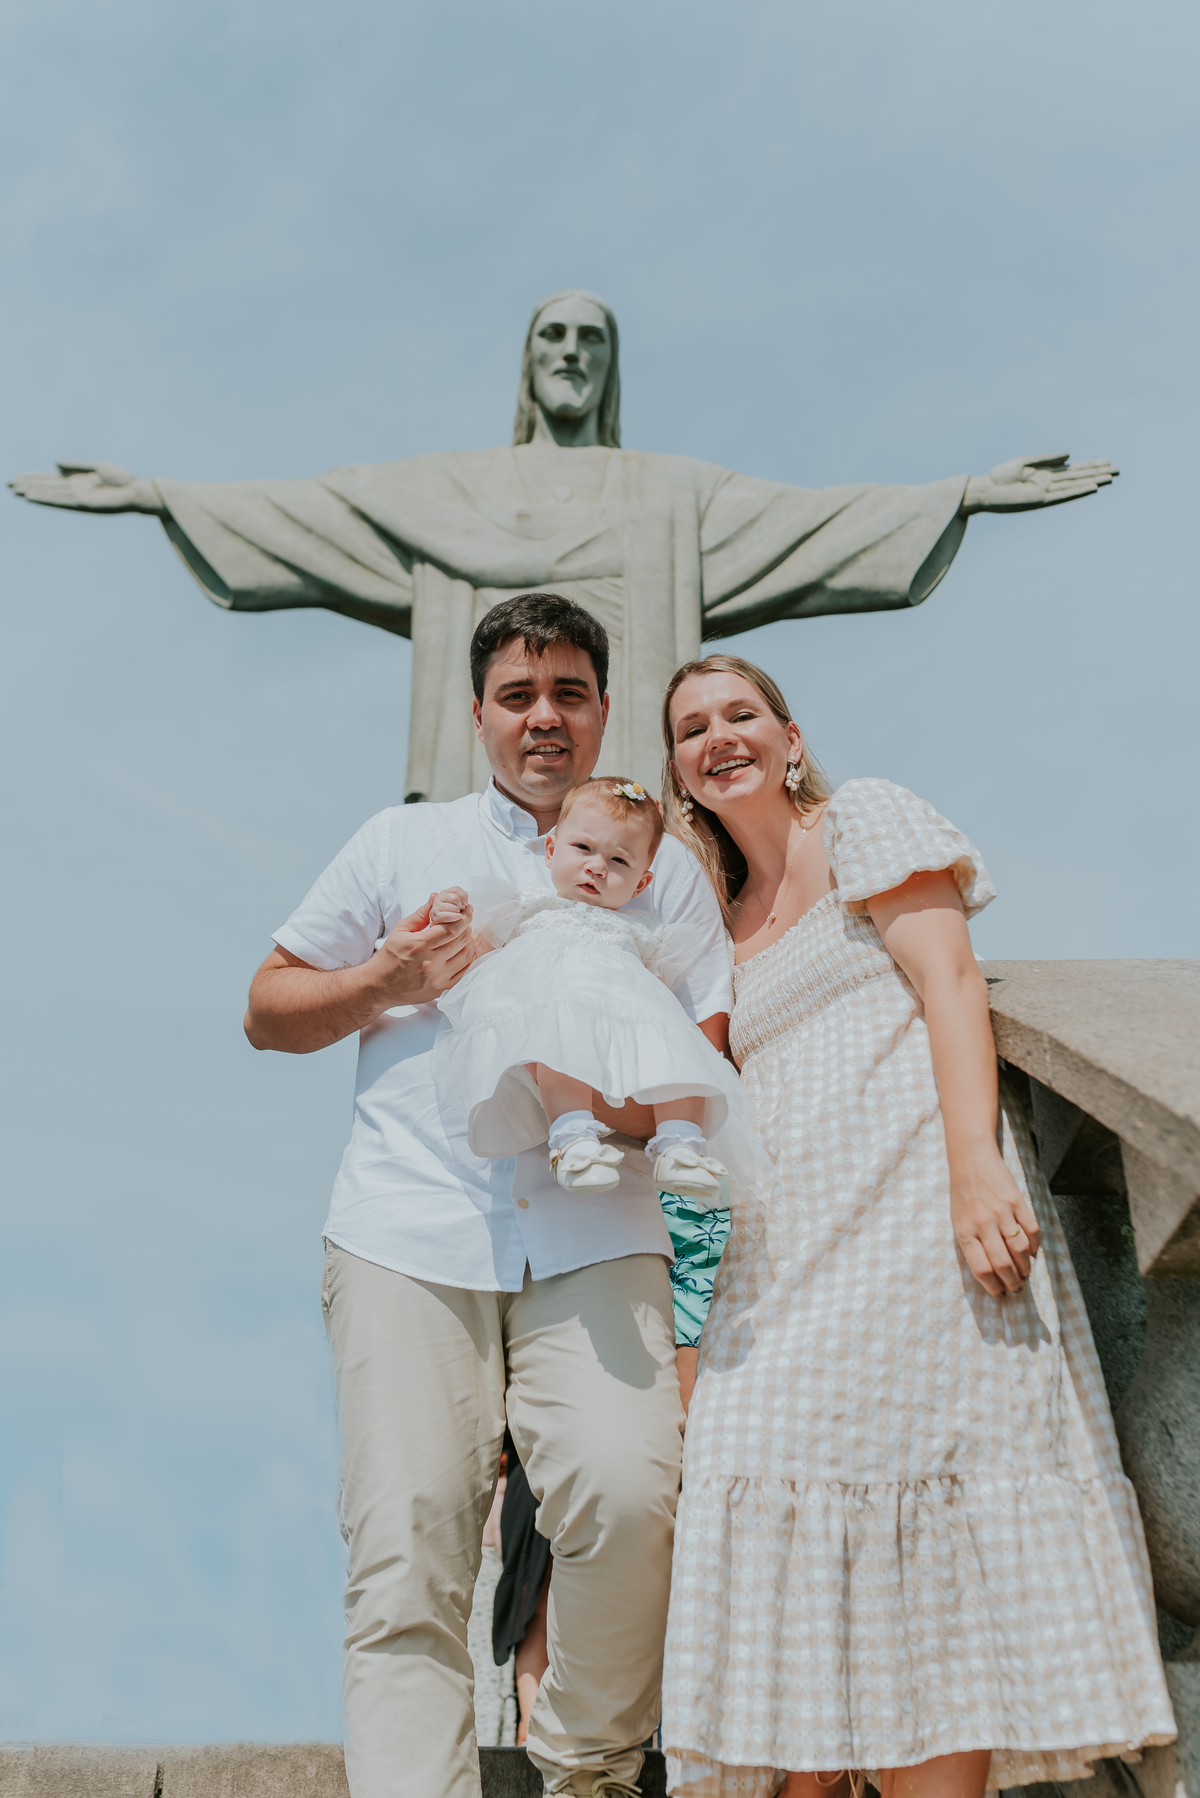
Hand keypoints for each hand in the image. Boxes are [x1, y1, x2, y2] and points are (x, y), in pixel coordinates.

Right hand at [9, 460, 164, 514]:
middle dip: (28, 484)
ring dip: (32, 491)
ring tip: (15, 489)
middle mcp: (74, 489)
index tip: (18, 476)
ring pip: (49, 493)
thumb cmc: (120, 478)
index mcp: (76, 480)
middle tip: (9, 484)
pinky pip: (60, 500)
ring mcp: (77, 496)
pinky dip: (45, 498)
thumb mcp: (96, 466)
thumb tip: (55, 464)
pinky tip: (32, 497)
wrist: (134, 489)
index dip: (34, 477)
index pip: (50, 479)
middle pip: (46, 486)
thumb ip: (75, 465)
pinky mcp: (82, 503)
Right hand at [373, 893, 475, 1004]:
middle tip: (463, 921)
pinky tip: (462, 951)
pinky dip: (468, 958)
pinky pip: (466, 972)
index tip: (466, 910)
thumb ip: (421, 914)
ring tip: (462, 935)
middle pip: (462, 940)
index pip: (452, 928)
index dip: (464, 917)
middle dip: (466, 926)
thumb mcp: (400, 930)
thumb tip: (437, 898)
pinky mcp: (442, 989)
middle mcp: (431, 963)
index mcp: (419, 945)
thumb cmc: (390, 956)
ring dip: (468, 942)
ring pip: (467, 955)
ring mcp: (438, 978)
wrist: (381, 986)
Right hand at [428, 886, 469, 927]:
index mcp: (446, 893)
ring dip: (458, 913)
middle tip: (459, 910)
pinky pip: (448, 916)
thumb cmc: (455, 913)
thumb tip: (467, 904)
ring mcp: (436, 907)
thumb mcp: (461, 903)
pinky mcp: (435, 917)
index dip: (464, 896)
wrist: (447, 926)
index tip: (465, 903)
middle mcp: (439, 898)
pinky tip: (458, 917)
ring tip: (456, 915)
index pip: (456, 889)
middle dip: (461, 905)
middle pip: (455, 898)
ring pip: (454, 908)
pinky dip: (455, 917)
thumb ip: (464, 899)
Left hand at [950, 1146, 1041, 1296]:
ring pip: (1019, 1251)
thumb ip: (972, 1244)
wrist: (971, 1159)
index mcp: (965, 1231)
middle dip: (1012, 1282)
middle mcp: (983, 1224)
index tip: (1000, 1294)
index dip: (993, 1286)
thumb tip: (990, 1271)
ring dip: (1025, 1268)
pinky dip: (1035, 1245)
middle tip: (1017, 1288)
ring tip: (1025, 1274)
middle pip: (1003, 1264)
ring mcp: (1002, 1213)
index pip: (981, 1269)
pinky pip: (1032, 1230)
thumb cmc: (962, 1193)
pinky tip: (1032, 1252)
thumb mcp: (958, 1220)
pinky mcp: (1017, 1201)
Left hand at [960, 451, 1117, 514]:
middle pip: (1078, 476)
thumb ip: (1047, 458)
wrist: (985, 490)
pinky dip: (1077, 490)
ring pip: (1075, 485)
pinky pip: (1063, 494)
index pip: (1073, 469)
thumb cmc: (1000, 476)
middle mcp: (1049, 483)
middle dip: (1098, 472)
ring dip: (1092, 480)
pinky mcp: (1040, 499)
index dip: (1090, 465)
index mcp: (1045, 473)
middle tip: (1118, 469)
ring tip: (1110, 478)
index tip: (1107, 461)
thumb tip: (1070, 455)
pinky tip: (1091, 487)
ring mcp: (1046, 491)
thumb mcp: (1024, 461)